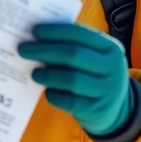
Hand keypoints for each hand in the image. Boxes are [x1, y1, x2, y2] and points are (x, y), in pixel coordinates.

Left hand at [18, 23, 133, 137]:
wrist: (117, 110)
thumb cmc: (95, 76)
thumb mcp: (95, 57)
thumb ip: (74, 46)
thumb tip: (37, 38)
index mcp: (110, 48)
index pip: (80, 34)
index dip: (55, 31)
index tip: (34, 31)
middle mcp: (113, 68)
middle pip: (74, 55)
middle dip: (45, 50)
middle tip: (23, 49)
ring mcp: (107, 90)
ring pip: (71, 79)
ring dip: (48, 74)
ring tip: (34, 73)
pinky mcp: (96, 110)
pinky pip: (69, 101)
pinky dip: (54, 95)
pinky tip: (47, 91)